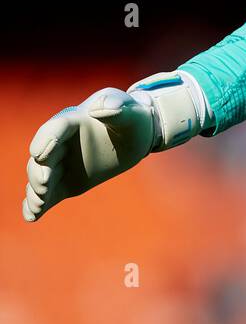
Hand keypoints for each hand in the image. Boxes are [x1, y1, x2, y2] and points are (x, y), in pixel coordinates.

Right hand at [23, 87, 156, 223]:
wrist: (134, 137)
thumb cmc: (131, 118)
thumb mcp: (131, 111)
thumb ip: (117, 106)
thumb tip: (98, 109)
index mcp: (72, 120)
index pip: (54, 128)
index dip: (46, 140)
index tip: (39, 153)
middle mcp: (59, 143)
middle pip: (42, 157)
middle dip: (39, 171)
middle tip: (44, 184)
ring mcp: (61, 164)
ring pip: (41, 177)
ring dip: (36, 191)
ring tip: (38, 204)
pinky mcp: (65, 182)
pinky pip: (49, 195)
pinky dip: (37, 205)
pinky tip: (32, 217)